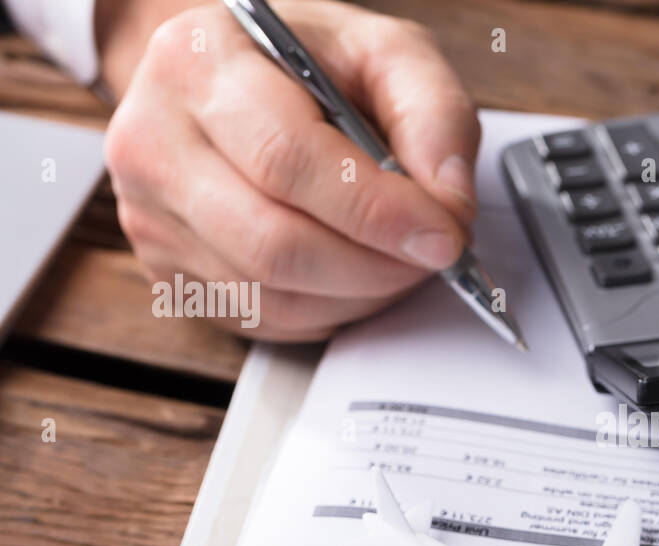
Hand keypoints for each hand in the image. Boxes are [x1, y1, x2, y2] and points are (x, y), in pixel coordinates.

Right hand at [99, 0, 478, 340]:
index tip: (442, 235)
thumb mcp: (385, 52)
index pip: (286, 160)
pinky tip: (356, 274)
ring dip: (361, 294)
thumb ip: (433, 114)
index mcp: (198, 61)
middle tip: (433, 255)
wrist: (235, 79)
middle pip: (275, 245)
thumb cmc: (306, 63)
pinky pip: (265, 320)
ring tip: (400, 259)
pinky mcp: (168, 273)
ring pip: (273, 295)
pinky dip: (331, 311)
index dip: (376, 211)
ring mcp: (149, 216)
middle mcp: (154, 140)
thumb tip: (449, 201)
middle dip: (377, 266)